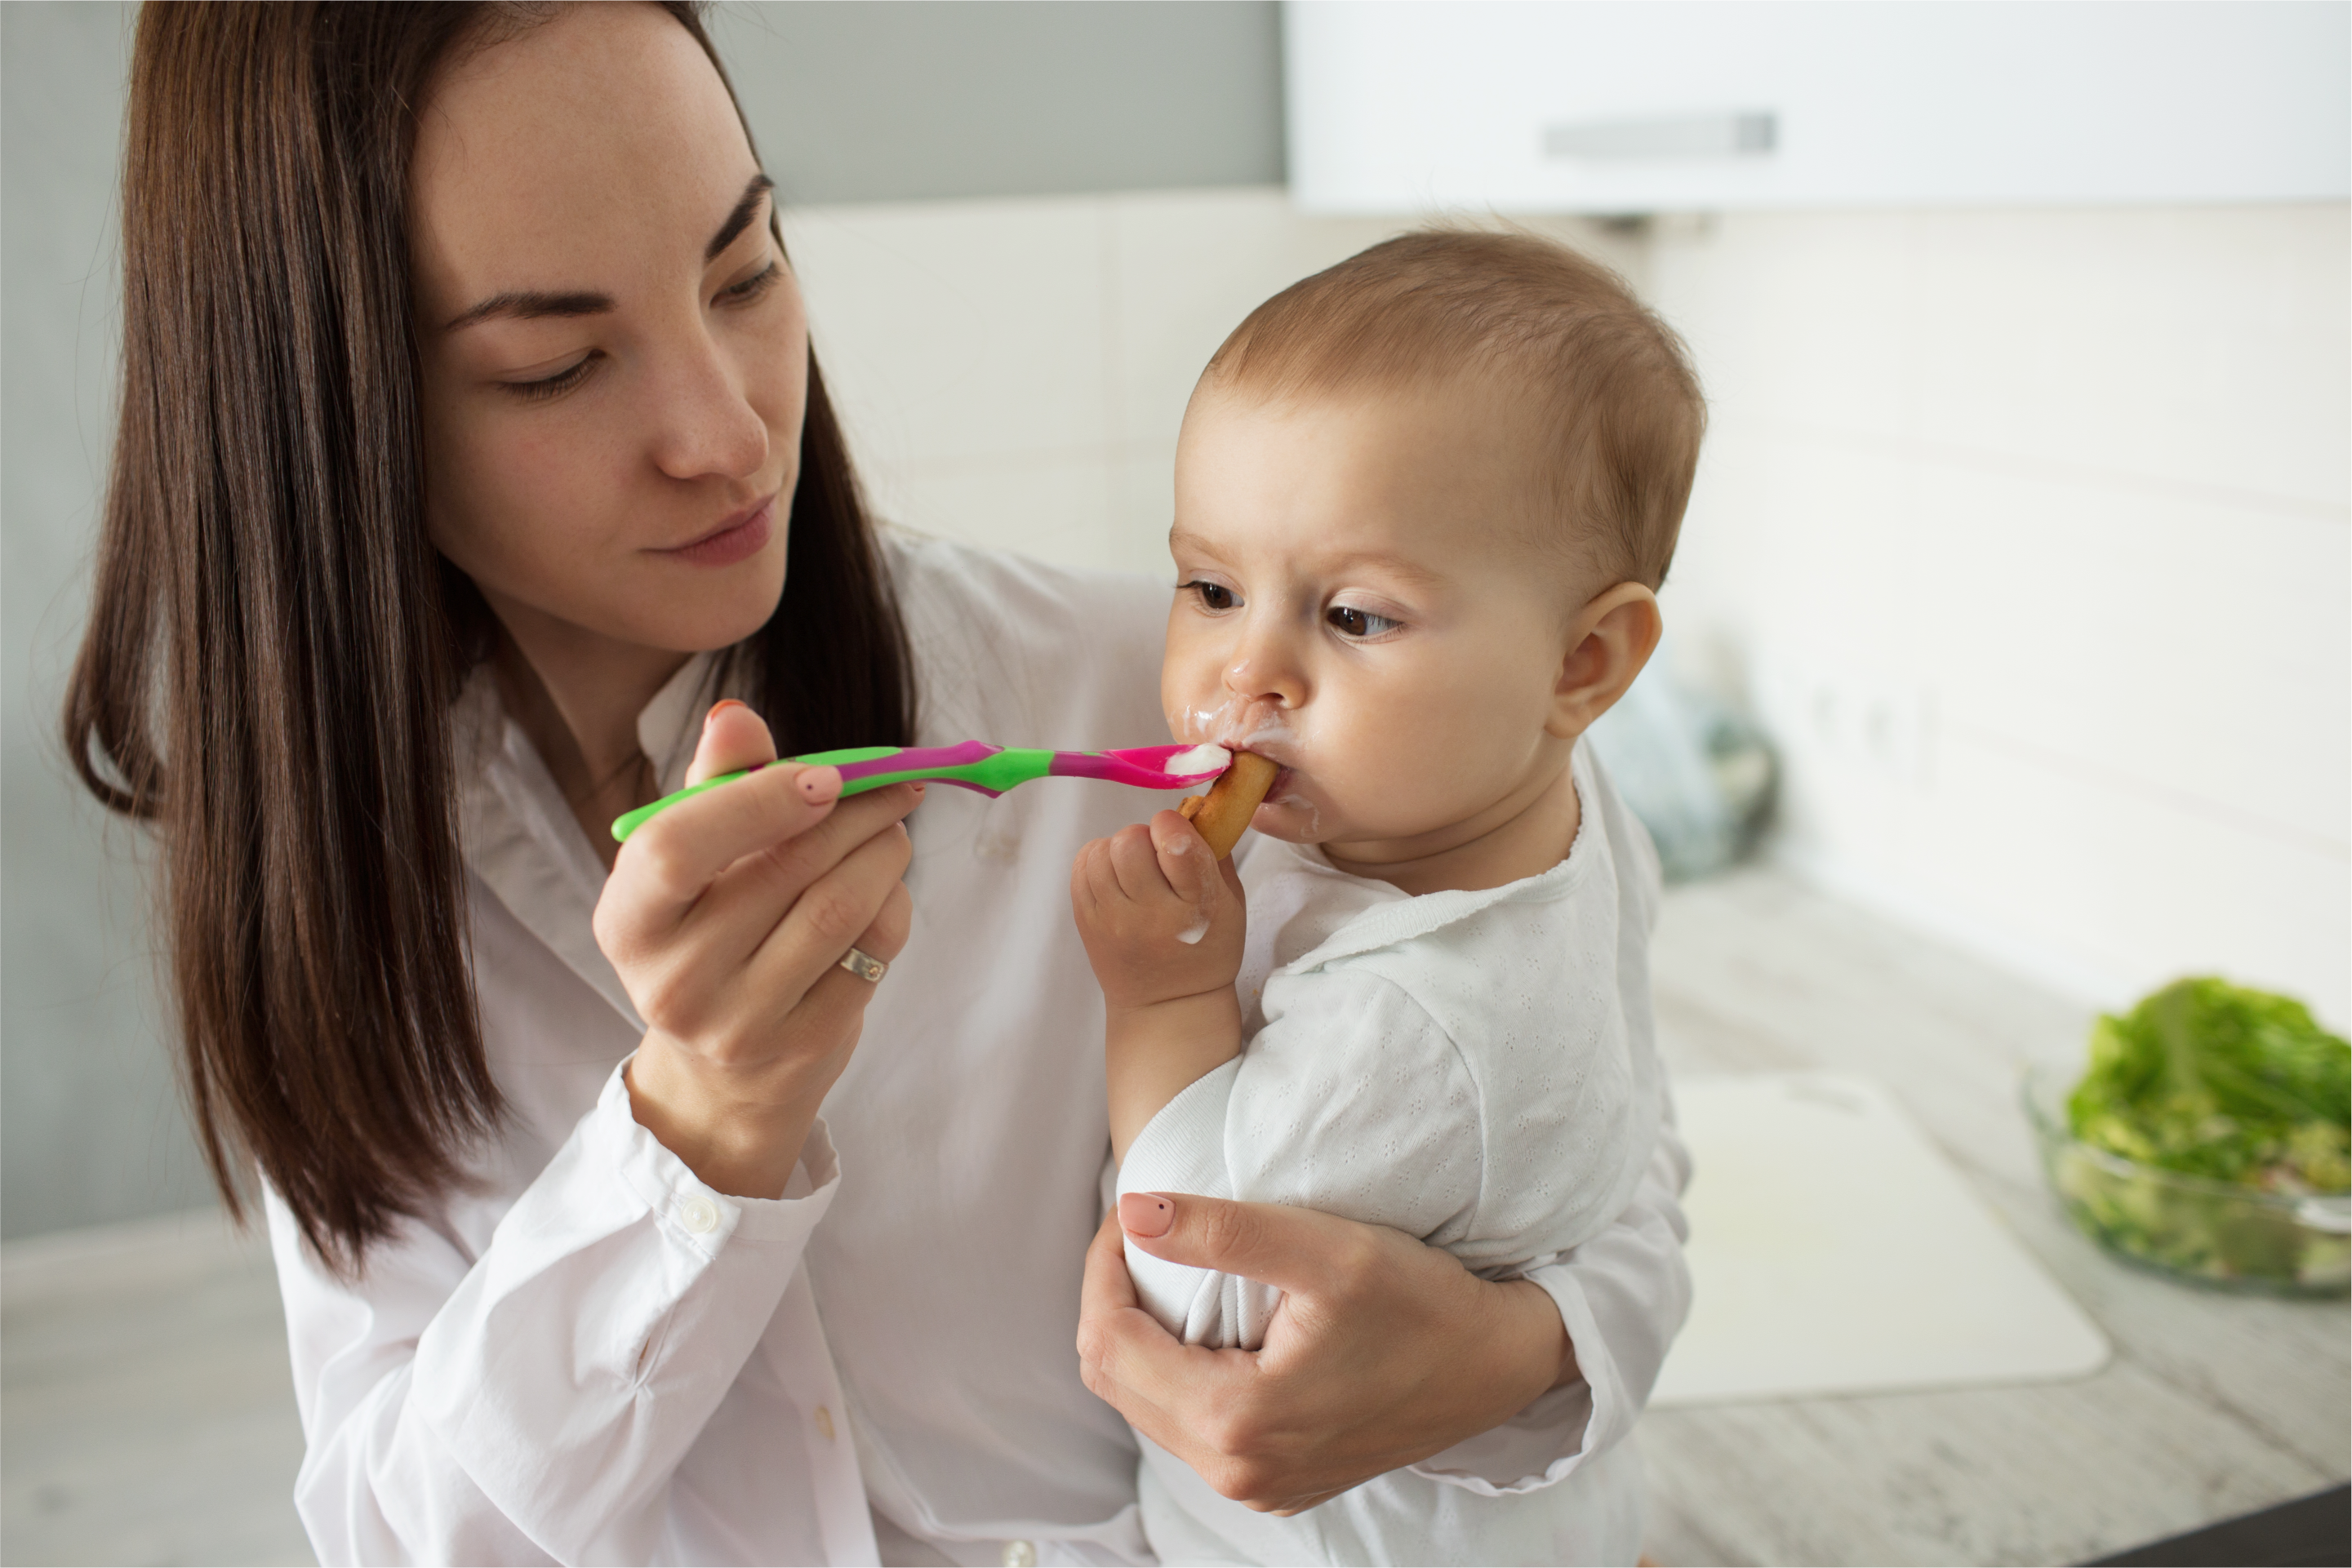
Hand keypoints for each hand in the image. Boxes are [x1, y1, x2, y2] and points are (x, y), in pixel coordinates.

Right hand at [594, 700, 917, 1198]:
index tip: (824, 775)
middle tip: (893, 781)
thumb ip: (716, 784)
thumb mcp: (694, 860)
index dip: (758, 801)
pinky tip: (885, 888)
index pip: (677, 848)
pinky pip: (872, 951)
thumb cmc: (709, 931)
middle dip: (854, 811)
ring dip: (884, 850)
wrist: (723, 1069)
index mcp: (629, 922)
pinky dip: (892, 904)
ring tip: (893, 826)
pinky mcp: (804, 1047)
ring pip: (840, 908)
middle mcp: (672, 981)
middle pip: (784, 871)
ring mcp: (739, 1024)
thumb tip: (735, 716)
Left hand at [1070, 810, 1244, 1008]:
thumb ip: (1215, 853)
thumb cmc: (1206, 948)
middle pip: (1129, 842)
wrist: (1167, 1006)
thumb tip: (1194, 808)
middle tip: (1155, 856)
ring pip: (1101, 851)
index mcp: (1195, 908)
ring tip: (1133, 868)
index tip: (1175, 832)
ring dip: (1118, 848)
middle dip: (1144, 837)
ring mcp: (1112, 921)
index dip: (1172, 825)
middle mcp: (1148, 915)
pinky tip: (1114, 875)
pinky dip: (1097, 860)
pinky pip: (1081, 867)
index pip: (1175, 845)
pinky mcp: (1086, 923)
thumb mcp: (1231, 904)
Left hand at [1077, 1193, 1572, 1512]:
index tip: (1129, 1212)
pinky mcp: (1278, 1482)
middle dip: (1111, 1302)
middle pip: (1116, 1382)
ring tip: (1166, 1270)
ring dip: (1140, 1338)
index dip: (1102, 1268)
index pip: (1109, 1343)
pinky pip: (1191, 1430)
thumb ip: (1224, 1231)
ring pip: (1147, 1408)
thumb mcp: (1327, 1251)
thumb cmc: (1422, 1305)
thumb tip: (1133, 1210)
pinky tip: (1203, 1326)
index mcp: (1235, 1422)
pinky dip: (1177, 1373)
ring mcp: (1258, 1486)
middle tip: (1138, 1236)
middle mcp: (1237, 1473)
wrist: (1497, 1365)